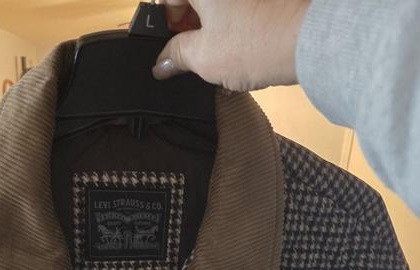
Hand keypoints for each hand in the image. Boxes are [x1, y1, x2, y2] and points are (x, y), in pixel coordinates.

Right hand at [151, 0, 310, 91]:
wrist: (307, 39)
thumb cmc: (256, 41)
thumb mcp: (202, 57)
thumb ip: (176, 56)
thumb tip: (163, 62)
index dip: (164, 26)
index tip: (168, 50)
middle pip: (195, 1)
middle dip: (189, 28)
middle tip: (192, 59)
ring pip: (218, 7)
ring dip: (212, 30)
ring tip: (219, 60)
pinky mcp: (266, 2)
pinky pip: (240, 10)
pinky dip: (234, 27)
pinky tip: (239, 51)